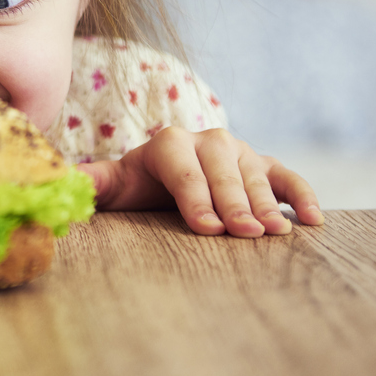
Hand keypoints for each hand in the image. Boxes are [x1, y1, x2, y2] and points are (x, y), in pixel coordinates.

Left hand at [77, 127, 323, 236]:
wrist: (167, 178)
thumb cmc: (139, 188)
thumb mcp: (114, 184)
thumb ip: (91, 181)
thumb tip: (63, 179)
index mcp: (169, 144)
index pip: (183, 168)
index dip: (195, 197)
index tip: (206, 228)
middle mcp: (208, 142)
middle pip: (223, 171)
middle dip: (233, 202)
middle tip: (244, 233)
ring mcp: (240, 152)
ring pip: (254, 175)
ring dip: (266, 203)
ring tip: (275, 233)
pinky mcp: (265, 166)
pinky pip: (287, 178)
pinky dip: (301, 195)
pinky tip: (313, 221)